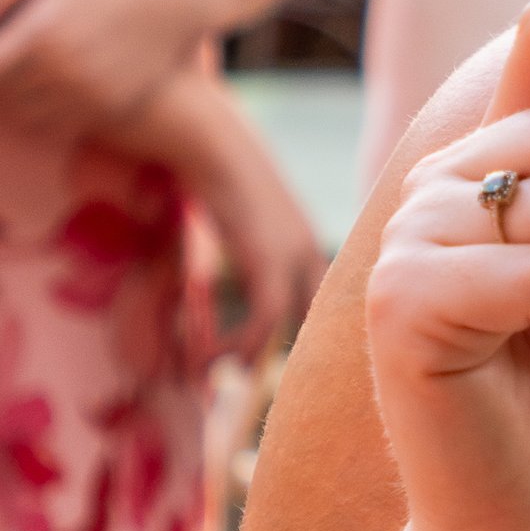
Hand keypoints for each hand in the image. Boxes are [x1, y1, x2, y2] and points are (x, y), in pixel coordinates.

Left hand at [0, 0, 212, 135]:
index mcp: (45, 33)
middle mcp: (68, 71)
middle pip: (2, 94)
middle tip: (10, 57)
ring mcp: (92, 94)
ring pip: (25, 115)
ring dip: (13, 99)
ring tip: (21, 70)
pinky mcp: (111, 107)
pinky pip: (56, 124)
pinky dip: (41, 111)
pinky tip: (47, 84)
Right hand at [188, 118, 327, 364]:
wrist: (206, 137)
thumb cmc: (213, 166)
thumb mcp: (239, 213)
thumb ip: (247, 246)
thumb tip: (226, 272)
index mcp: (306, 242)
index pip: (322, 305)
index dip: (307, 341)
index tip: (281, 372)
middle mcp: (311, 251)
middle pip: (320, 323)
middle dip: (295, 362)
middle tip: (267, 394)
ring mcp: (295, 255)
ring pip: (295, 328)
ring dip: (258, 360)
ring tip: (225, 383)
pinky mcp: (269, 260)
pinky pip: (265, 320)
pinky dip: (240, 346)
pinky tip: (211, 359)